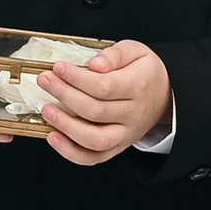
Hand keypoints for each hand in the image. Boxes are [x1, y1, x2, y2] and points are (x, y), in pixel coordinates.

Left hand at [37, 39, 173, 165]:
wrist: (165, 95)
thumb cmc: (144, 71)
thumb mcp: (136, 51)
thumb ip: (115, 54)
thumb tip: (95, 64)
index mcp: (138, 87)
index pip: (104, 87)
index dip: (77, 78)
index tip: (58, 67)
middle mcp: (133, 115)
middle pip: (95, 111)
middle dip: (64, 95)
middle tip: (45, 81)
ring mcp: (126, 134)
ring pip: (95, 140)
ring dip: (65, 127)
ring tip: (46, 110)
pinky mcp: (118, 147)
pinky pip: (94, 158)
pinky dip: (71, 152)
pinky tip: (53, 136)